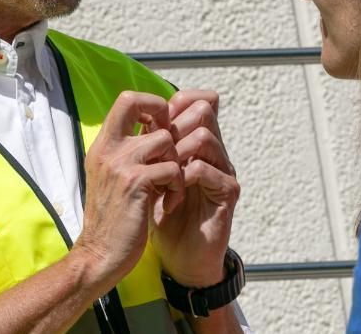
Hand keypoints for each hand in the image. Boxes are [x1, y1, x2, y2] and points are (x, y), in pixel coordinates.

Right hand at [74, 91, 183, 287]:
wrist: (100, 255)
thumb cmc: (113, 219)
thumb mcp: (115, 178)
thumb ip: (131, 153)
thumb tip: (159, 129)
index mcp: (103, 146)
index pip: (126, 99)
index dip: (151, 103)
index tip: (163, 127)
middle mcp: (108, 149)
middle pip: (140, 103)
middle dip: (165, 119)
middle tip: (171, 148)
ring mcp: (119, 164)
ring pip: (165, 139)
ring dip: (177, 162)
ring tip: (172, 185)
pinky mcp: (135, 183)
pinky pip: (172, 167)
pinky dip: (178, 185)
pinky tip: (170, 201)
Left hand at [150, 89, 240, 286]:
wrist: (180, 258)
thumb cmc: (164, 217)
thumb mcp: (152, 176)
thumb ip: (151, 146)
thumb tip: (133, 113)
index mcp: (198, 144)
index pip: (196, 102)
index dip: (172, 104)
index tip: (149, 123)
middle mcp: (215, 152)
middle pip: (203, 110)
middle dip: (172, 126)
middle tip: (154, 150)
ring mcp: (223, 170)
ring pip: (204, 137)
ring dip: (175, 153)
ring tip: (160, 175)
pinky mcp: (227, 192)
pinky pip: (205, 169)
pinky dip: (181, 179)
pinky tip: (169, 198)